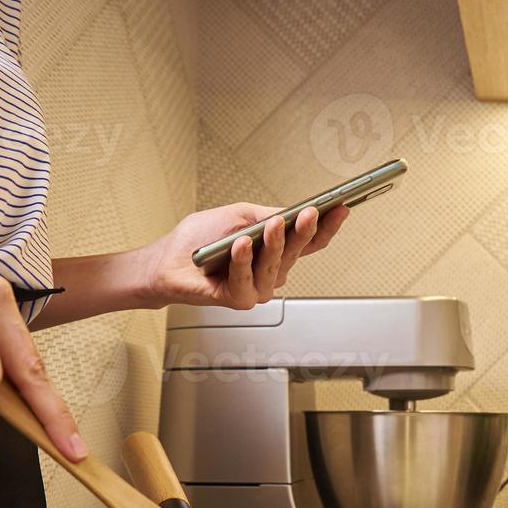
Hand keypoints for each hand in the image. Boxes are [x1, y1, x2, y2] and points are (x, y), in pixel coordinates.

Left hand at [137, 201, 347, 309]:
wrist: (166, 261)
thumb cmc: (200, 240)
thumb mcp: (237, 216)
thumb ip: (264, 215)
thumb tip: (290, 213)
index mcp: (275, 250)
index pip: (309, 242)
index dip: (327, 227)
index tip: (341, 208)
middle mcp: (271, 271)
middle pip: (297, 253)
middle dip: (305, 232)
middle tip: (311, 214)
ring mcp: (257, 287)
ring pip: (275, 267)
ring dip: (274, 245)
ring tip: (272, 226)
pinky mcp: (238, 299)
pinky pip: (245, 280)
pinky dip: (243, 261)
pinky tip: (242, 245)